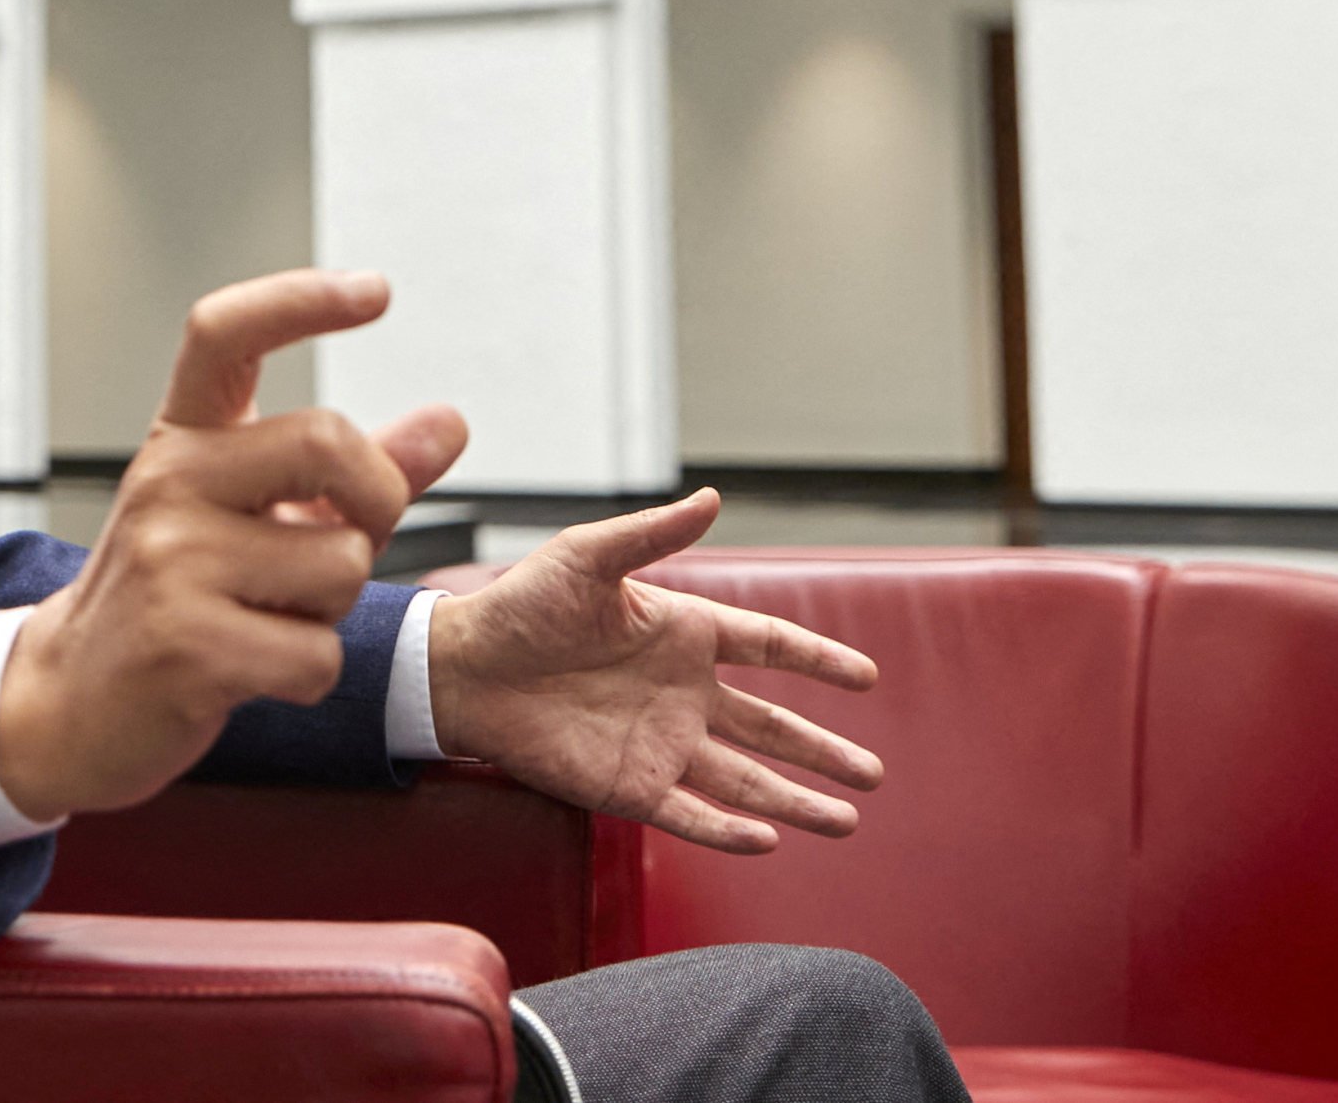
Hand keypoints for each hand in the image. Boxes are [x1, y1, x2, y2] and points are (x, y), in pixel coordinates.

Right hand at [0, 270, 468, 821]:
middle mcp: (168, 481)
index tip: (374, 291)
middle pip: (328, 439)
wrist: (71, 702)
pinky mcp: (183, 644)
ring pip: (339, 562)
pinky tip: (254, 673)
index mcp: (183, 439)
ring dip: (332, 610)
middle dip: (377, 500)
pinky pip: (316, 654)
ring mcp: (170, 560)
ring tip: (268, 620)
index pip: (225, 333)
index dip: (300, 299)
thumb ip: (355, 473)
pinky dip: (308, 675)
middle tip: (352, 540)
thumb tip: (451, 423)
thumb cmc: (181, 600)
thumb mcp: (257, 518)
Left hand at [429, 487, 882, 852]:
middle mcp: (683, 694)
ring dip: (794, 801)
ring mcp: (659, 744)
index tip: (867, 678)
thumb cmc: (522, 603)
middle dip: (823, 753)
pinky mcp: (627, 787)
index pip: (768, 646)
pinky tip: (767, 840)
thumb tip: (714, 497)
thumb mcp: (588, 556)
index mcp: (682, 632)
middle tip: (875, 774)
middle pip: (771, 729)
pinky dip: (728, 830)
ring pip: (744, 781)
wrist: (462, 667)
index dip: (818, 660)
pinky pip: (689, 814)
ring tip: (846, 821)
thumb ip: (652, 533)